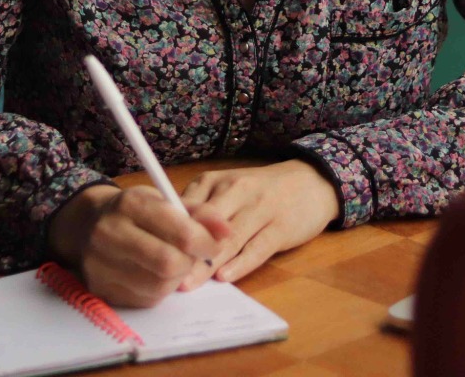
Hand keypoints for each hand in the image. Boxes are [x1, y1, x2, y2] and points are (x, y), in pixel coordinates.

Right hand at [46, 184, 230, 307]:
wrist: (86, 224)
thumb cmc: (133, 210)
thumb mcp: (162, 199)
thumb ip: (198, 212)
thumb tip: (227, 230)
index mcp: (130, 204)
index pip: (180, 231)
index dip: (205, 241)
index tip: (214, 243)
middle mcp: (110, 234)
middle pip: (169, 263)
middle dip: (190, 262)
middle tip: (194, 255)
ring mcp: (101, 265)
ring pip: (159, 285)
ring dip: (177, 277)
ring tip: (175, 261)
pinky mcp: (101, 290)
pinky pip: (145, 298)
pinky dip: (160, 289)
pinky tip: (156, 273)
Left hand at [178, 160, 339, 288]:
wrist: (311, 181)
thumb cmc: (261, 189)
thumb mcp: (227, 188)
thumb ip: (201, 208)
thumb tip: (167, 236)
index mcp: (216, 180)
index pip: (187, 207)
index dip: (169, 231)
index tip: (153, 254)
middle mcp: (237, 190)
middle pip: (205, 224)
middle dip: (185, 251)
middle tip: (165, 275)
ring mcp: (261, 208)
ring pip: (229, 238)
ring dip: (207, 263)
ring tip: (188, 284)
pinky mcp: (281, 227)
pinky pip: (258, 247)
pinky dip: (240, 263)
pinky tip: (225, 277)